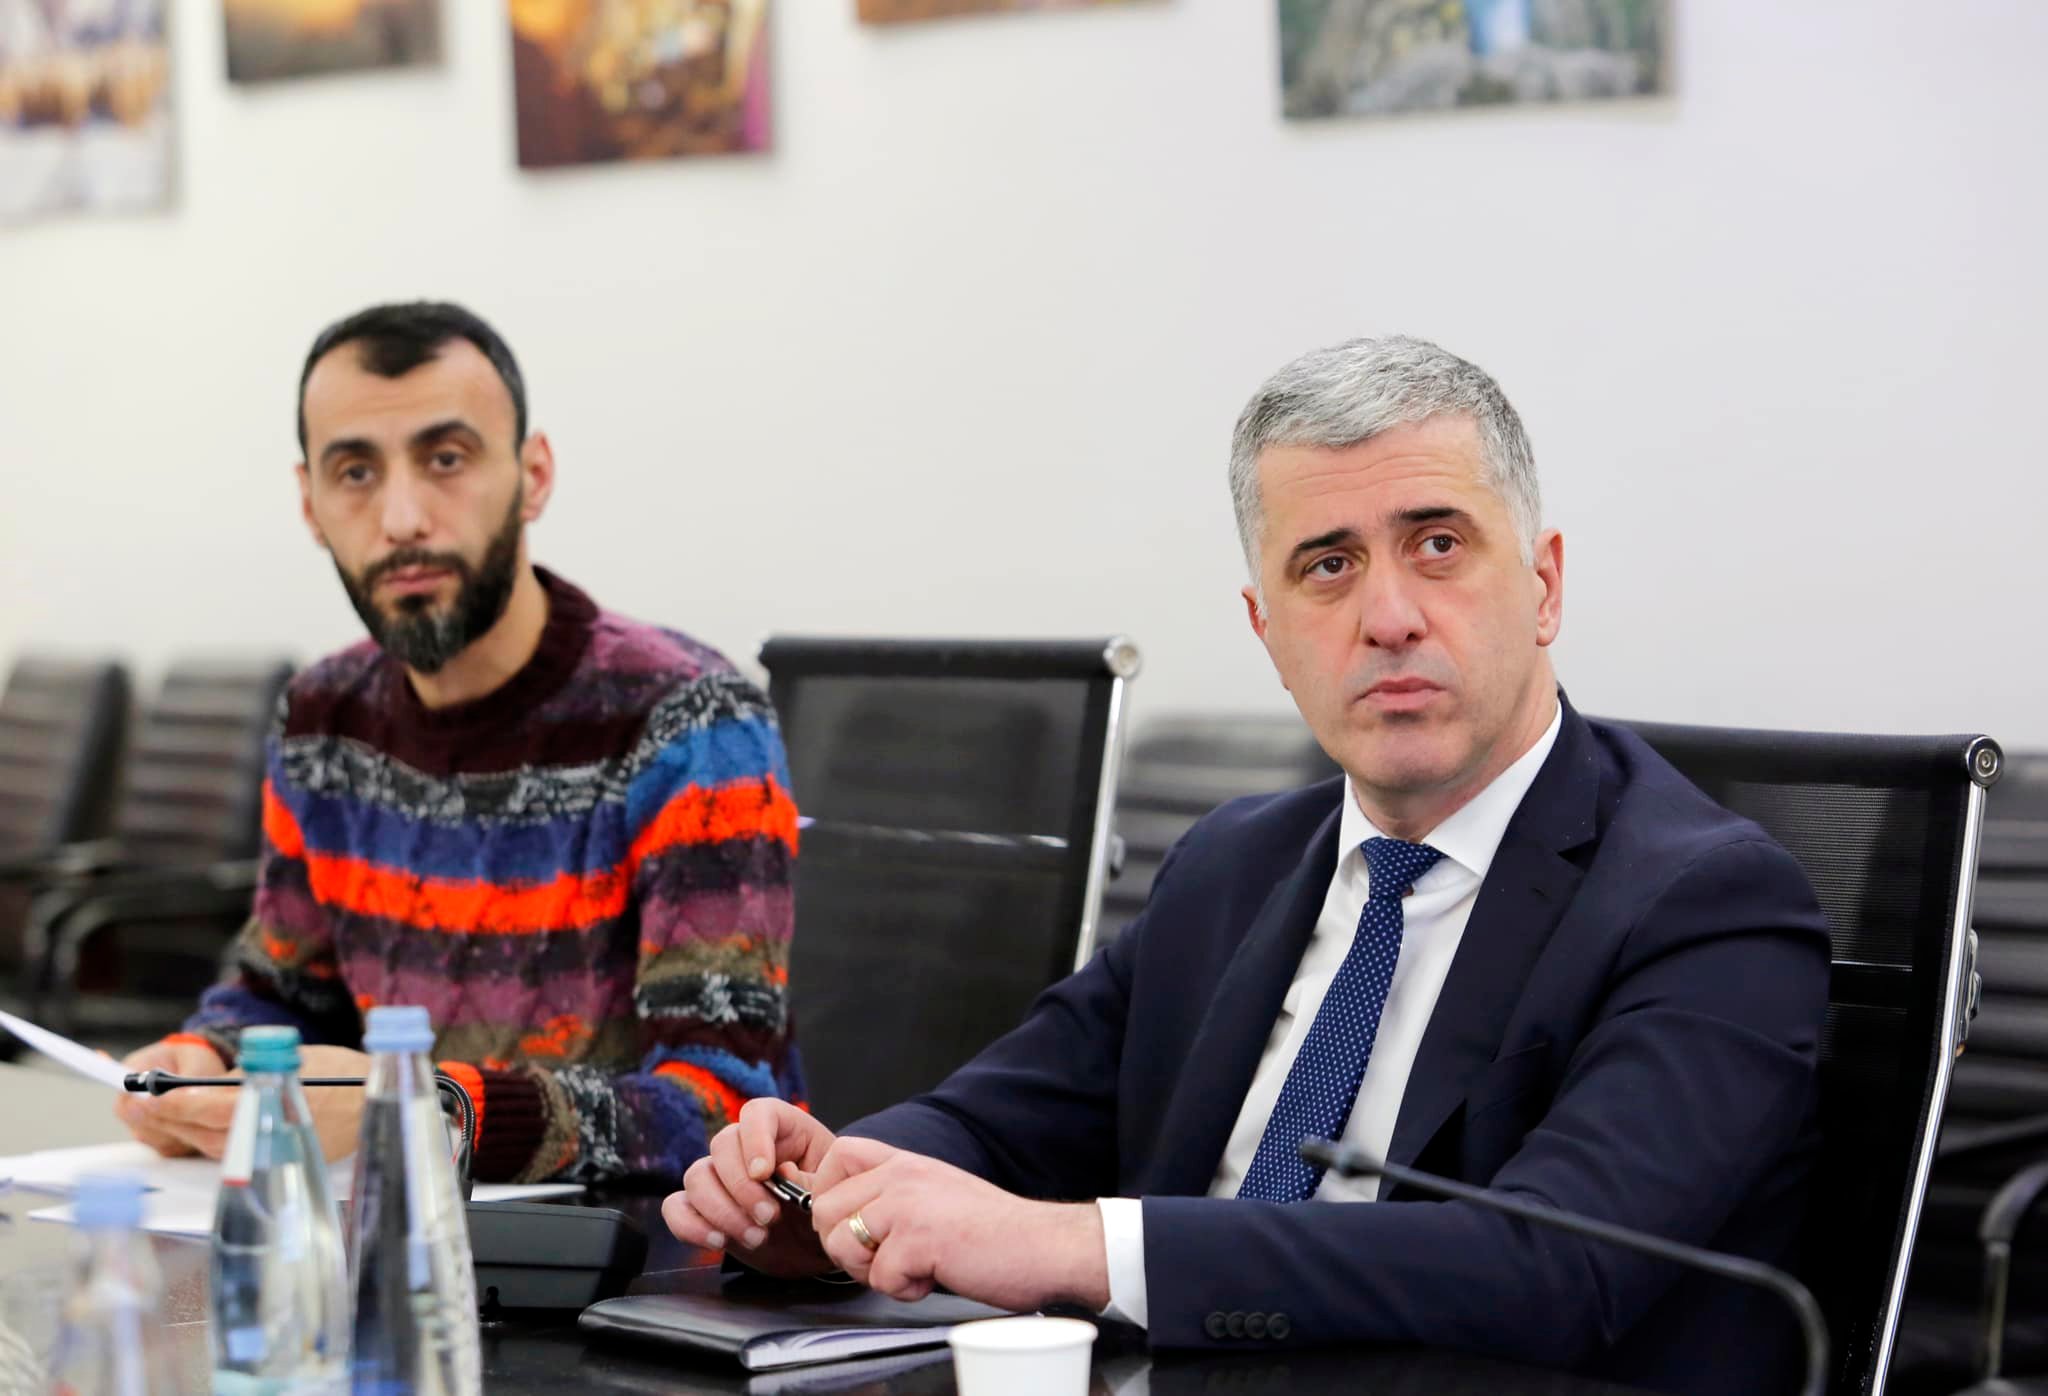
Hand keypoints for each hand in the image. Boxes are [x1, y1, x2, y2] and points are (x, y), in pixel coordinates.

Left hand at [114, 1040, 368, 1161]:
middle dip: (166, 1116)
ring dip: (177, 1129)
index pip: (209, 1108)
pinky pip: (223, 1154)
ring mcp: (266, 1156)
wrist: (376, 1109)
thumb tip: (203, 1085)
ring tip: (155, 1112)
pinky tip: (186, 1128)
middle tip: (138, 1100)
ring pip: (205, 1146)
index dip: (174, 1101)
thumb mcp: (294, 1061)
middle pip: (199, 1131)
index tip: (148, 1093)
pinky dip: (198, 1140)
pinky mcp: (268, 1164)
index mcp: (274, 1106)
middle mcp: (265, 1138)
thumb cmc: (342, 1077)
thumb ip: (248, 1075)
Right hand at [662, 1098, 837, 1277]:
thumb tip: (782, 1172)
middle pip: (722, 1145)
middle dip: (742, 1186)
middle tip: (769, 1217)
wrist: (817, 1246)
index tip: (765, 1173)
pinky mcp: (703, 1209)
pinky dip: (690, 1226)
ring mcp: (720, 1178)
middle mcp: (745, 1147)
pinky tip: (719, 1242)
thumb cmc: (827, 1207)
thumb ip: (811, 1180)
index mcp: (783, 1128)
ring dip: (722, 1210)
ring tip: (756, 1236)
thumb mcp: (832, 1191)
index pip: (756, 1113)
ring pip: (696, 1176)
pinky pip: (676, 1207)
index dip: (755, 1138)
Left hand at [806, 1138, 1109, 1312]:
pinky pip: (879, 1277)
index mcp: (906, 1162)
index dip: (828, 1193)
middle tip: (887, 1256)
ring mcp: (907, 1205)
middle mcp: (902, 1176)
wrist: (1043, 1245)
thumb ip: (892, 1194)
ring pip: (842, 1244)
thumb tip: (840, 1211)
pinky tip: (934, 1276)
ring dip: (872, 1270)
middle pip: (825, 1210)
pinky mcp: (917, 1240)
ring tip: (913, 1267)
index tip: (851, 1221)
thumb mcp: (936, 1193)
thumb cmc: (996, 1229)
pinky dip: (904, 1290)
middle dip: (846, 1247)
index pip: (836, 1157)